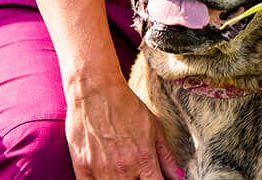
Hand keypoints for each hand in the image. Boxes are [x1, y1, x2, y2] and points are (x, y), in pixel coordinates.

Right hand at [65, 73, 182, 178]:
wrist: (95, 89)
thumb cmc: (125, 105)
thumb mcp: (153, 127)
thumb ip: (166, 156)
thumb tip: (179, 178)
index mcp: (144, 159)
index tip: (153, 178)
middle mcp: (124, 169)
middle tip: (135, 168)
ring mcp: (101, 171)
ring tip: (120, 166)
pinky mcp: (82, 168)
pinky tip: (104, 171)